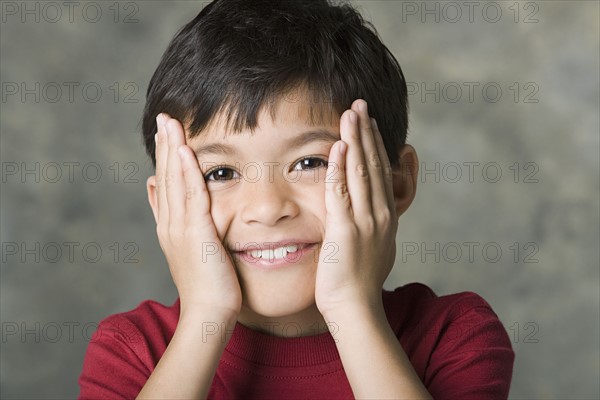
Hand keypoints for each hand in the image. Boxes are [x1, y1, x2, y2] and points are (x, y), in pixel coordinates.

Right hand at [154, 114, 241, 318]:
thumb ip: (179, 224)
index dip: (164, 157)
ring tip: (170, 122)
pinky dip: (186, 171)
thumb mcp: (189, 251)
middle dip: (164, 145)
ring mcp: (179, 228)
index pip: (165, 184)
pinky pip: (191, 195)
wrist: (208, 313)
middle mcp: (170, 224)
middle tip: (164, 117)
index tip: (164, 133)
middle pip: (165, 176)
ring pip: (175, 181)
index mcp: (170, 227)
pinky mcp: (196, 233)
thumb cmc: (207, 286)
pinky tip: (184, 150)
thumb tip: (164, 198)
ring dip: (171, 149)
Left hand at [314, 99, 397, 317]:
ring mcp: (365, 221)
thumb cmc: (361, 281)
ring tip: (350, 113)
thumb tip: (373, 213)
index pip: (380, 171)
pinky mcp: (346, 231)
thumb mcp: (375, 246)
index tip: (369, 121)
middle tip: (360, 104)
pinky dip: (339, 168)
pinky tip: (337, 147)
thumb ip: (373, 224)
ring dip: (355, 140)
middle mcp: (380, 214)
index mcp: (386, 216)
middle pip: (373, 164)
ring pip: (360, 172)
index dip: (375, 144)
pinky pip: (341, 193)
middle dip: (366, 132)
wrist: (357, 308)